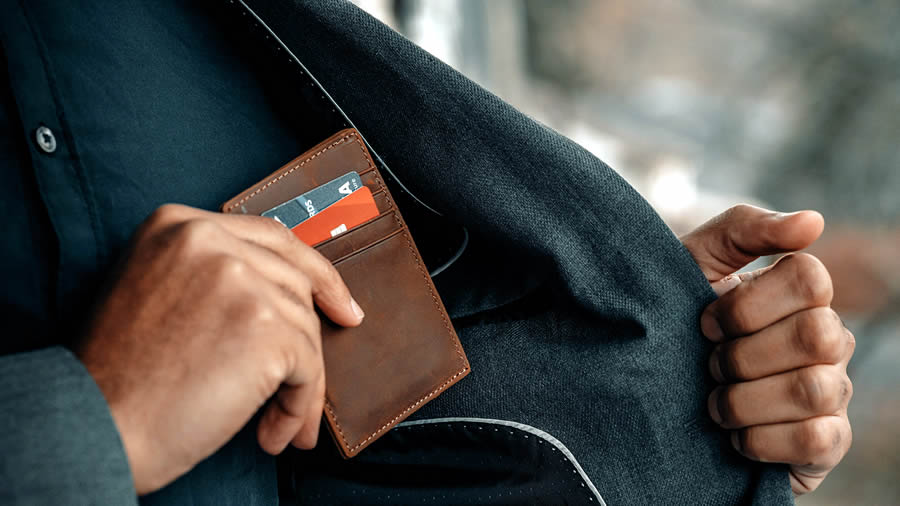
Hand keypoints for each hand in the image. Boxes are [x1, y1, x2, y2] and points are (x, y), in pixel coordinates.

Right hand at [75, 204, 363, 494]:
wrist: (93, 426)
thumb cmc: (121, 377)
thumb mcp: (155, 292)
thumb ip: (213, 276)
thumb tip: (292, 296)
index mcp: (178, 224)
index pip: (272, 237)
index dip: (314, 273)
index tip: (339, 303)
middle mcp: (209, 239)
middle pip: (295, 283)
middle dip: (311, 335)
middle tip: (312, 378)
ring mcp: (240, 278)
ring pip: (305, 328)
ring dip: (298, 383)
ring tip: (277, 422)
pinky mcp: (265, 324)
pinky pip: (308, 367)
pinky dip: (299, 405)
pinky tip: (272, 432)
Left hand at [681, 204, 853, 495]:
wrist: (648, 392)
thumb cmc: (674, 319)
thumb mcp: (693, 264)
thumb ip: (743, 230)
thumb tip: (812, 221)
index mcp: (799, 294)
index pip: (810, 279)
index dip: (747, 305)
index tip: (704, 322)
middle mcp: (827, 339)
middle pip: (816, 335)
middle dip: (742, 355)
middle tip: (709, 364)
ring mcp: (832, 390)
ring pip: (813, 389)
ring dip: (744, 400)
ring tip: (715, 402)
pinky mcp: (825, 442)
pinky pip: (815, 440)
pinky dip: (760, 439)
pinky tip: (734, 436)